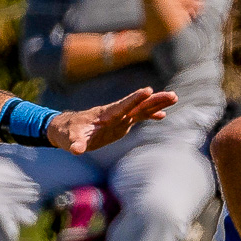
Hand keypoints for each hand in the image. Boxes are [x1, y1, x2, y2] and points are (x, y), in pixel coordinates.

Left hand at [48, 87, 176, 153]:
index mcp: (104, 115)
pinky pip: (138, 117)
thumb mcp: (68, 140)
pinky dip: (150, 115)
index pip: (122, 106)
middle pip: (137, 105)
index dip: (135, 99)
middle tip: (172, 95)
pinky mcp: (121, 123)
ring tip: (174, 98)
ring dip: (157, 104)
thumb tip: (76, 150)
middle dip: (154, 100)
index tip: (148, 91)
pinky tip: (163, 115)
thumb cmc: (67, 133)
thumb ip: (75, 143)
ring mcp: (119, 118)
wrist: (66, 128)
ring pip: (141, 109)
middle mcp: (115, 113)